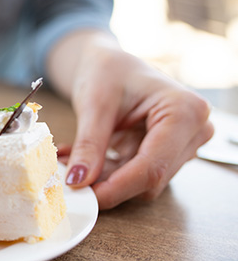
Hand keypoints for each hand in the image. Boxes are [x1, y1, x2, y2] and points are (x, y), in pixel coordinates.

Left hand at [49, 31, 213, 208]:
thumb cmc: (109, 70)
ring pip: (139, 180)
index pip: (153, 166)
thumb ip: (89, 144)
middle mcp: (192, 131)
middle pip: (150, 178)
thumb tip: (79, 180)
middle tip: (67, 177)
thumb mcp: (95, 104)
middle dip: (107, 181)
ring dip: (101, 176)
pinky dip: (103, 171)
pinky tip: (78, 159)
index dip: (118, 186)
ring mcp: (181, 145)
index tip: (88, 197)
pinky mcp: (164, 153)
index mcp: (184, 111)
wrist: (110, 63)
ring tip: (67, 160)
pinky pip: (132, 174)